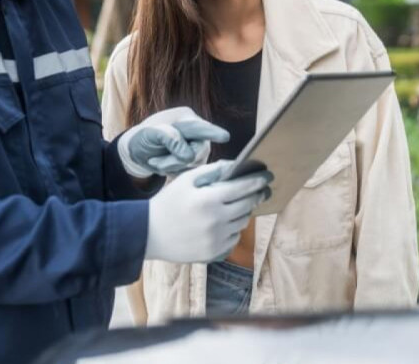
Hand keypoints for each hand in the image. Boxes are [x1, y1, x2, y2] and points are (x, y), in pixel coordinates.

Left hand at [117, 107, 229, 177]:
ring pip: (195, 163)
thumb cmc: (142, 137)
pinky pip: (192, 172)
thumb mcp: (149, 134)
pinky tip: (165, 166)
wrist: (138, 151)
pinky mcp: (195, 161)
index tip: (225, 137)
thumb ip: (169, 138)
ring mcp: (197, 146)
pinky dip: (175, 172)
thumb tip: (189, 154)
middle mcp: (196, 131)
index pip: (200, 127)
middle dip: (176, 160)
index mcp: (185, 118)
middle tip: (156, 162)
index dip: (213, 133)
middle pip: (199, 150)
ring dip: (174, 167)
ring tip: (157, 161)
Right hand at [144, 161, 272, 263]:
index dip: (258, 181)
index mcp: (209, 199)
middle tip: (262, 190)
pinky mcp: (214, 253)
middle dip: (257, 196)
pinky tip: (224, 224)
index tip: (269, 176)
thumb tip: (234, 166)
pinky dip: (233, 230)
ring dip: (243, 212)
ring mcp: (216, 239)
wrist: (149, 234)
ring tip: (236, 206)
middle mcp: (216, 221)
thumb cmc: (168, 202)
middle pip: (248, 206)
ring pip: (242, 223)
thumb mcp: (186, 180)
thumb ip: (212, 171)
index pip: (244, 188)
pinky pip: (234, 239)